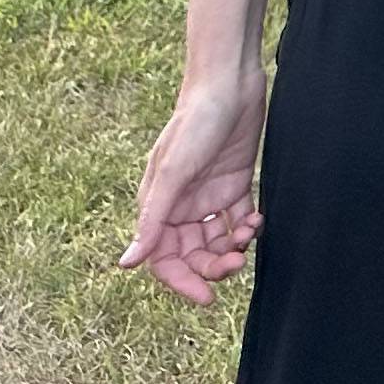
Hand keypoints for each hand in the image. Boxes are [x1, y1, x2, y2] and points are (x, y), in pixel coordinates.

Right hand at [120, 72, 269, 304]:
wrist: (228, 85)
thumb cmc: (194, 124)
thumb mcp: (173, 173)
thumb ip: (153, 219)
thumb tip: (127, 264)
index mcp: (159, 206)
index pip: (163, 258)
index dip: (182, 281)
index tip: (206, 298)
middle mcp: (182, 205)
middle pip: (193, 254)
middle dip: (213, 266)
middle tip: (235, 264)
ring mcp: (208, 195)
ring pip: (217, 240)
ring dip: (233, 247)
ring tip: (248, 236)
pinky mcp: (234, 183)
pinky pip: (239, 220)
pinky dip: (248, 227)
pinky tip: (257, 220)